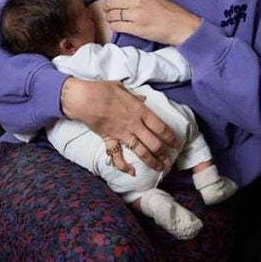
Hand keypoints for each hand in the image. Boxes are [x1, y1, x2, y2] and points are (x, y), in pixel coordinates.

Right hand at [60, 78, 178, 172]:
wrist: (84, 98)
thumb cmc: (102, 90)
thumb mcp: (122, 88)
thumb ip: (134, 96)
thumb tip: (143, 98)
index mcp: (139, 111)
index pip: (160, 126)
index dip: (170, 137)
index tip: (176, 143)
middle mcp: (134, 124)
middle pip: (153, 143)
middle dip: (164, 154)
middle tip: (170, 161)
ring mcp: (122, 134)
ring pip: (141, 151)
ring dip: (152, 161)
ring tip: (160, 168)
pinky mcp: (109, 139)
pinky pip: (117, 156)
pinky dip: (123, 166)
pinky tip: (131, 173)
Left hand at [104, 0, 200, 45]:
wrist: (181, 26)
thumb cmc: (171, 12)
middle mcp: (137, 1)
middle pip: (110, 2)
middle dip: (108, 7)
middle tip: (110, 11)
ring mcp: (136, 15)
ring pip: (111, 15)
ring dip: (110, 18)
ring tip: (114, 20)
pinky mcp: (136, 28)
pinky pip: (116, 26)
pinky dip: (115, 27)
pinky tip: (119, 27)